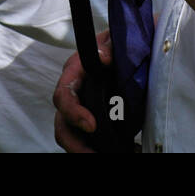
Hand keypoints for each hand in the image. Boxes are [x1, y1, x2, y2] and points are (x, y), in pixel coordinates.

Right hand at [53, 29, 111, 152]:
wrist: (132, 49)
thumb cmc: (120, 42)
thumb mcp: (115, 40)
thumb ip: (109, 47)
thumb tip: (102, 57)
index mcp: (75, 71)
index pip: (64, 95)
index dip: (73, 112)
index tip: (91, 126)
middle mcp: (73, 93)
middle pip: (62, 123)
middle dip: (74, 144)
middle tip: (93, 155)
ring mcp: (81, 108)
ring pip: (71, 135)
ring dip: (82, 150)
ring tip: (103, 156)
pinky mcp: (93, 119)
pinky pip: (86, 138)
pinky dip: (95, 148)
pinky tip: (117, 151)